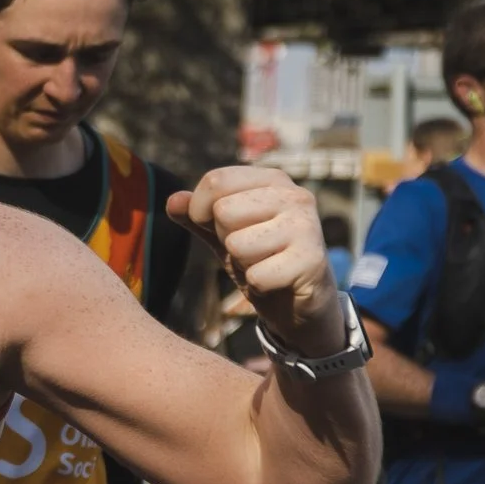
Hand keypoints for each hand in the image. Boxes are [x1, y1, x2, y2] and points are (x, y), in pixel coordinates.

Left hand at [167, 167, 342, 355]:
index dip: (200, 210)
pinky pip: (256, 276)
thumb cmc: (261, 259)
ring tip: (264, 264)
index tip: (217, 229)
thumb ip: (196, 216)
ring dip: (243, 264)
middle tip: (251, 251)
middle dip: (226, 240)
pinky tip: (276, 282)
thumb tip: (172, 201)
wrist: (300, 303)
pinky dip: (258, 286)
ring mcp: (307, 227)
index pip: (215, 180)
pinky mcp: (312, 261)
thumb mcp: (222, 234)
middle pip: (223, 212)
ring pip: (237, 245)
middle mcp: (295, 196)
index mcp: (273, 180)